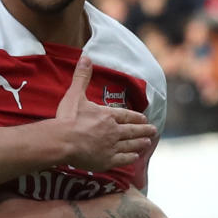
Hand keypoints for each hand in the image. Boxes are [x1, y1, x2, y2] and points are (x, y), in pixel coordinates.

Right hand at [53, 55, 156, 170]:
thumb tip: (86, 57)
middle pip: (132, 130)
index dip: (135, 117)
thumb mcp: (75, 94)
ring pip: (130, 145)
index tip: (144, 118)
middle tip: (154, 130)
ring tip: (148, 143)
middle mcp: (113, 131)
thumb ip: (82, 77)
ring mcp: (111, 147)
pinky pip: (122, 160)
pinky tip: (135, 157)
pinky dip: (130, 158)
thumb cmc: (68, 118)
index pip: (125, 115)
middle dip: (144, 130)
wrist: (63, 140)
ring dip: (140, 143)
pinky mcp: (106, 161)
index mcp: (107, 115)